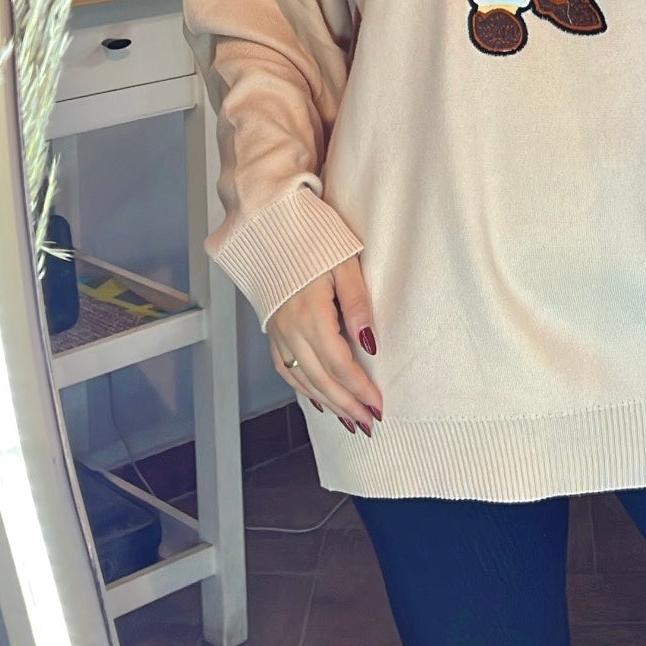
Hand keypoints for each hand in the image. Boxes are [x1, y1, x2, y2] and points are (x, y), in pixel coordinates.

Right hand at [266, 253, 383, 434]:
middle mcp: (290, 327)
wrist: (268, 221)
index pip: (340, 364)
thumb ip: (357, 303)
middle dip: (346, 405)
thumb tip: (370, 343)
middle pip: (321, 379)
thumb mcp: (344, 263)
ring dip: (326, 402)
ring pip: (302, 378)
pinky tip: (315, 398)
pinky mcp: (272, 327)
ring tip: (347, 420)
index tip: (377, 405)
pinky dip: (301, 387)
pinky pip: (285, 367)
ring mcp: (278, 330)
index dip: (359, 389)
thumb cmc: (310, 235)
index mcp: (311, 313)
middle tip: (368, 424)